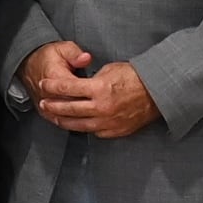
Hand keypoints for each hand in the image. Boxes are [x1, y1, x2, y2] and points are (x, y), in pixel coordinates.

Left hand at [30, 45, 158, 136]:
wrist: (159, 92)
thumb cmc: (135, 77)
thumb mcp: (111, 70)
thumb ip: (91, 80)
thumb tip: (78, 86)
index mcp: (99, 89)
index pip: (68, 87)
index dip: (52, 86)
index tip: (44, 84)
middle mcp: (101, 107)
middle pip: (69, 109)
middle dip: (52, 105)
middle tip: (43, 103)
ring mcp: (108, 122)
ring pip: (78, 125)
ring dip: (63, 120)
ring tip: (54, 116)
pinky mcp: (115, 131)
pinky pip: (94, 132)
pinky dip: (83, 127)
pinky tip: (76, 124)